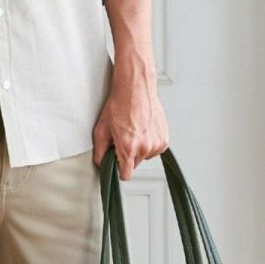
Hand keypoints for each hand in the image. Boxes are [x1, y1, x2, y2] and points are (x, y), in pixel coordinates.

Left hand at [92, 61, 168, 179]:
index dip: (119, 169)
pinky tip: (143, 129)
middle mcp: (145, 148)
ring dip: (139, 148)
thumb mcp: (102, 128)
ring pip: (145, 157)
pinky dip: (149, 142)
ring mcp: (157, 143)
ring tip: (134, 131)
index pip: (125, 175)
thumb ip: (100, 151)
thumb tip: (101, 163)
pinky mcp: (164, 139)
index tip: (117, 162)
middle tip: (123, 138)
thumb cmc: (120, 104)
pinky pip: (155, 149)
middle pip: (134, 164)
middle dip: (128, 155)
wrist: (136, 88)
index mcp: (128, 148)